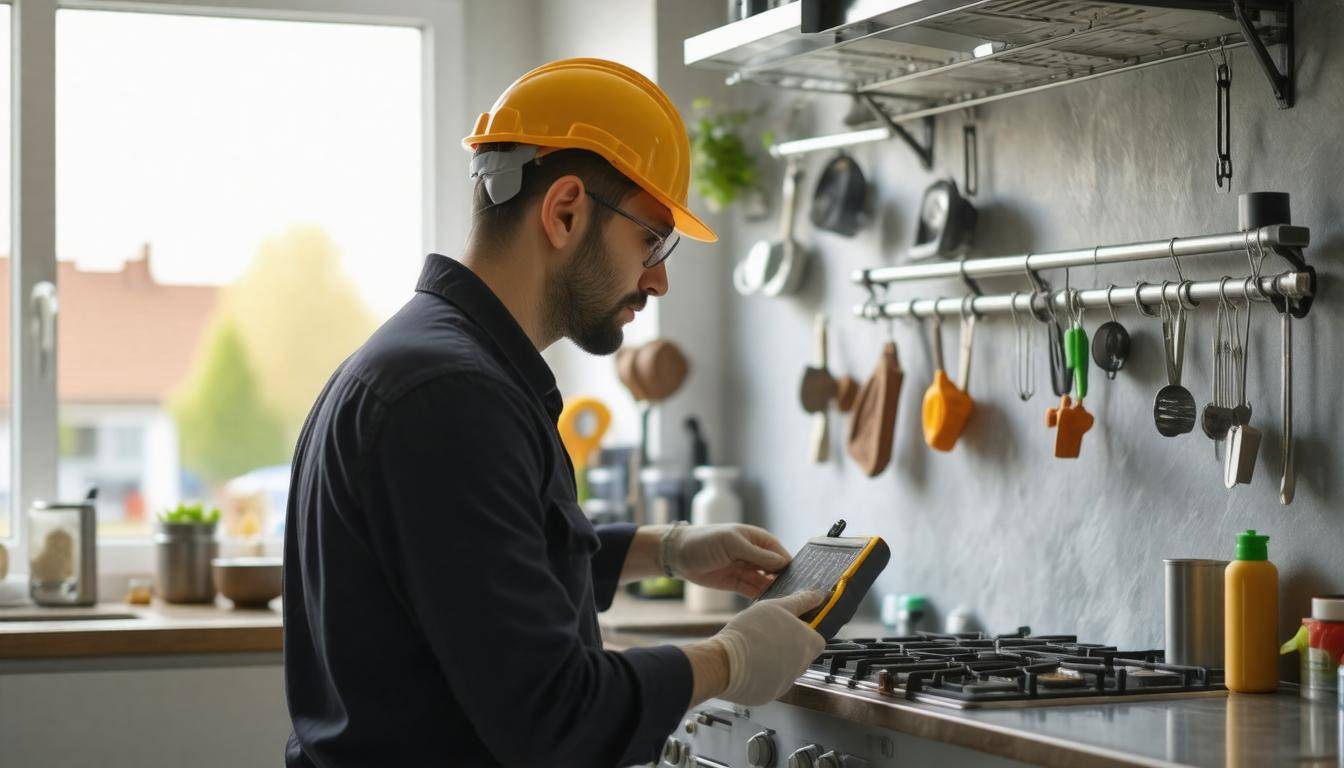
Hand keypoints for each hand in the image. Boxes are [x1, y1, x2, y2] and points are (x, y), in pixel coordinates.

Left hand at [663, 523, 790, 596]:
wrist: (677, 554)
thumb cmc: (704, 541)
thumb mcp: (732, 544)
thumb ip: (757, 554)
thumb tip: (782, 563)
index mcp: (757, 539)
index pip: (781, 554)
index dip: (792, 567)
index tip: (804, 583)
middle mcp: (755, 555)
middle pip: (776, 571)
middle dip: (785, 583)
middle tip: (796, 600)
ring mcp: (746, 570)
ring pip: (766, 584)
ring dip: (773, 593)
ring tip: (783, 608)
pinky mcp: (736, 583)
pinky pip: (753, 592)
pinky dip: (760, 598)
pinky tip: (768, 608)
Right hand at [707, 590, 825, 705]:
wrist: (725, 661)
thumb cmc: (751, 632)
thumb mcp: (777, 607)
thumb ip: (800, 602)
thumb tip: (817, 596)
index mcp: (808, 644)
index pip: (818, 639)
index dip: (805, 632)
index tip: (792, 626)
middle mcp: (802, 667)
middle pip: (802, 655)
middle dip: (789, 646)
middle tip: (769, 635)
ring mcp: (786, 683)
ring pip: (786, 669)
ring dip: (775, 660)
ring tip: (756, 648)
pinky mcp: (769, 695)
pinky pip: (770, 682)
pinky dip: (762, 674)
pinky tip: (749, 663)